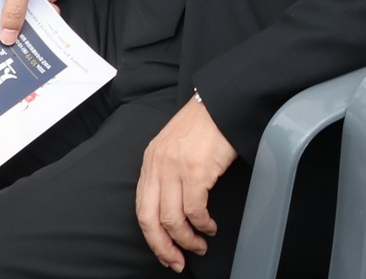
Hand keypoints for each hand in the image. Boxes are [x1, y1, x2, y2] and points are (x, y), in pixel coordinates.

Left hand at [135, 96, 238, 272]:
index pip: (142, 209)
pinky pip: (195, 210)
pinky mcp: (196, 170)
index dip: (152, 237)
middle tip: (177, 261)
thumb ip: (167, 173)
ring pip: (172, 220)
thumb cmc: (204, 124)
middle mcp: (157, 165)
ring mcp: (175, 168)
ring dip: (187, 239)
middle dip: (163, 247)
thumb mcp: (174, 146)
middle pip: (151, 219)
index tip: (165, 252)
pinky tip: (210, 226)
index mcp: (150, 161)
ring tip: (199, 244)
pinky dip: (202, 224)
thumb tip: (172, 211)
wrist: (223, 103)